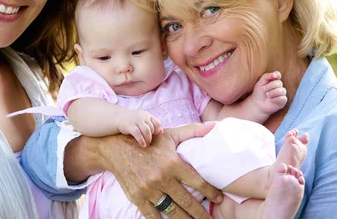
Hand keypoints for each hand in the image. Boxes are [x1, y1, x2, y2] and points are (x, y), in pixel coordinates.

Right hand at [98, 122, 222, 218]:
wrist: (117, 147)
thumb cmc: (149, 141)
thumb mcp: (170, 134)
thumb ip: (193, 131)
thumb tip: (214, 126)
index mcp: (172, 163)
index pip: (197, 181)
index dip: (211, 192)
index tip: (219, 199)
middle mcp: (161, 177)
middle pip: (187, 201)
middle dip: (201, 214)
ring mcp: (148, 189)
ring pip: (172, 211)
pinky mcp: (137, 197)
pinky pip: (152, 215)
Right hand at [117, 109, 162, 146]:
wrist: (118, 117)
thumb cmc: (133, 120)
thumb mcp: (143, 120)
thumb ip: (152, 125)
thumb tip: (161, 132)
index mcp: (147, 115)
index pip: (157, 122)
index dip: (157, 130)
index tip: (154, 135)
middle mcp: (142, 116)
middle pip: (152, 128)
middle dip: (151, 136)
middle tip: (149, 142)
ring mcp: (136, 120)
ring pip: (146, 131)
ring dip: (148, 139)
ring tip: (147, 144)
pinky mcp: (129, 126)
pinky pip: (138, 134)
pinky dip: (141, 140)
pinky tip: (142, 144)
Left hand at [250, 71, 286, 115]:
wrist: (257, 104)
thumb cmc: (259, 93)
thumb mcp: (260, 82)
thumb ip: (267, 76)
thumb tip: (275, 74)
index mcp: (273, 80)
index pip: (278, 75)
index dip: (276, 75)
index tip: (273, 76)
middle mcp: (279, 86)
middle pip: (279, 83)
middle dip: (270, 86)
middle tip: (264, 90)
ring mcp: (282, 94)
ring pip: (282, 90)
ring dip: (273, 93)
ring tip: (267, 95)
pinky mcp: (283, 101)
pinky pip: (283, 98)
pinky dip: (276, 99)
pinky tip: (271, 100)